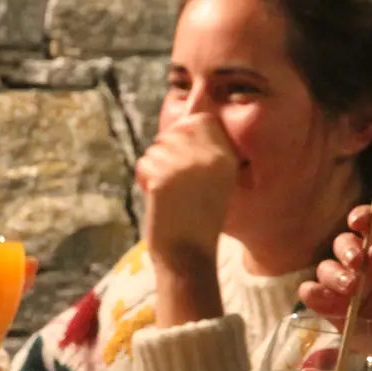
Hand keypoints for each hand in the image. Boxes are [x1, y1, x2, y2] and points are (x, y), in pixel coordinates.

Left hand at [135, 112, 238, 273]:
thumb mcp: (216, 181)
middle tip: (173, 180)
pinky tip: (156, 198)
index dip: (187, 132)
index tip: (183, 157)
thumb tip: (189, 114)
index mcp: (226, 158)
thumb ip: (206, 152)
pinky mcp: (164, 178)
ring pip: (156, 147)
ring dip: (155, 166)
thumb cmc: (198, 220)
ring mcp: (186, 167)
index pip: (203, 119)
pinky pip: (144, 163)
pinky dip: (144, 179)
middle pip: (176, 130)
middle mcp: (209, 158)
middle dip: (167, 150)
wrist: (187, 257)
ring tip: (168, 194)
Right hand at [298, 206, 371, 345]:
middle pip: (343, 245)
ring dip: (333, 274)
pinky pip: (316, 297)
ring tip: (350, 289)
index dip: (361, 217)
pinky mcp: (335, 313)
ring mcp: (348, 289)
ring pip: (327, 270)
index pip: (370, 224)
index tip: (358, 222)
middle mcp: (365, 265)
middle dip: (346, 251)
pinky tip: (321, 297)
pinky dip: (314, 294)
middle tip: (357, 264)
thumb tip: (371, 252)